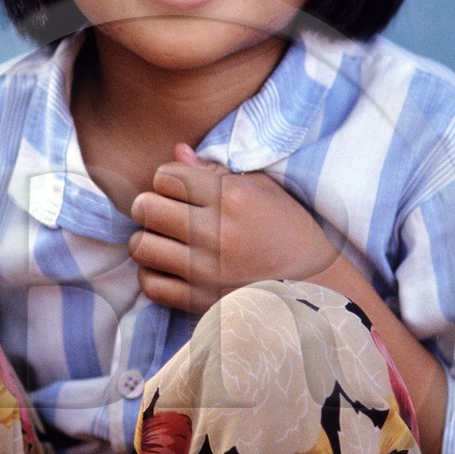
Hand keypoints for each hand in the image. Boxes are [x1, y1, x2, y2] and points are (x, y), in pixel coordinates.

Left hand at [129, 143, 342, 313]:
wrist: (313, 285)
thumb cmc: (287, 229)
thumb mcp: (262, 189)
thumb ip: (215, 169)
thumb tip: (176, 152)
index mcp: (231, 199)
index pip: (166, 176)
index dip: (168, 178)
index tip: (179, 188)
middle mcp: (215, 233)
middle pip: (146, 208)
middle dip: (149, 205)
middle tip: (162, 211)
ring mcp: (205, 271)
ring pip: (141, 246)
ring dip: (147, 239)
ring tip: (163, 239)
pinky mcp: (200, 301)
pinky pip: (151, 284)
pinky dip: (152, 274)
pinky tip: (169, 267)